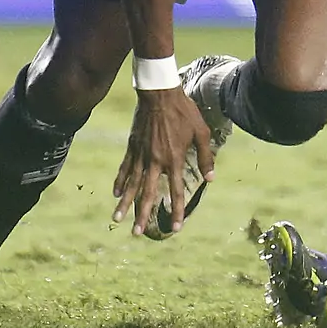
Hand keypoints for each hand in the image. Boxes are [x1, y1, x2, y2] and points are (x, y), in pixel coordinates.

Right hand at [112, 86, 215, 236]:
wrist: (160, 93)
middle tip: (137, 233)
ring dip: (125, 204)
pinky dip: (120, 181)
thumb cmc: (184, 111)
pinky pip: (124, 168)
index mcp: (175, 159)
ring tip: (117, 220)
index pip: (176, 191)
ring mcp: (141, 154)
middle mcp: (156, 161)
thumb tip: (211, 178)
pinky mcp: (132, 146)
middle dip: (142, 215)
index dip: (178, 210)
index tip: (177, 227)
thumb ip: (206, 157)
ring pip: (131, 184)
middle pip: (147, 193)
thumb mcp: (201, 132)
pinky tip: (116, 194)